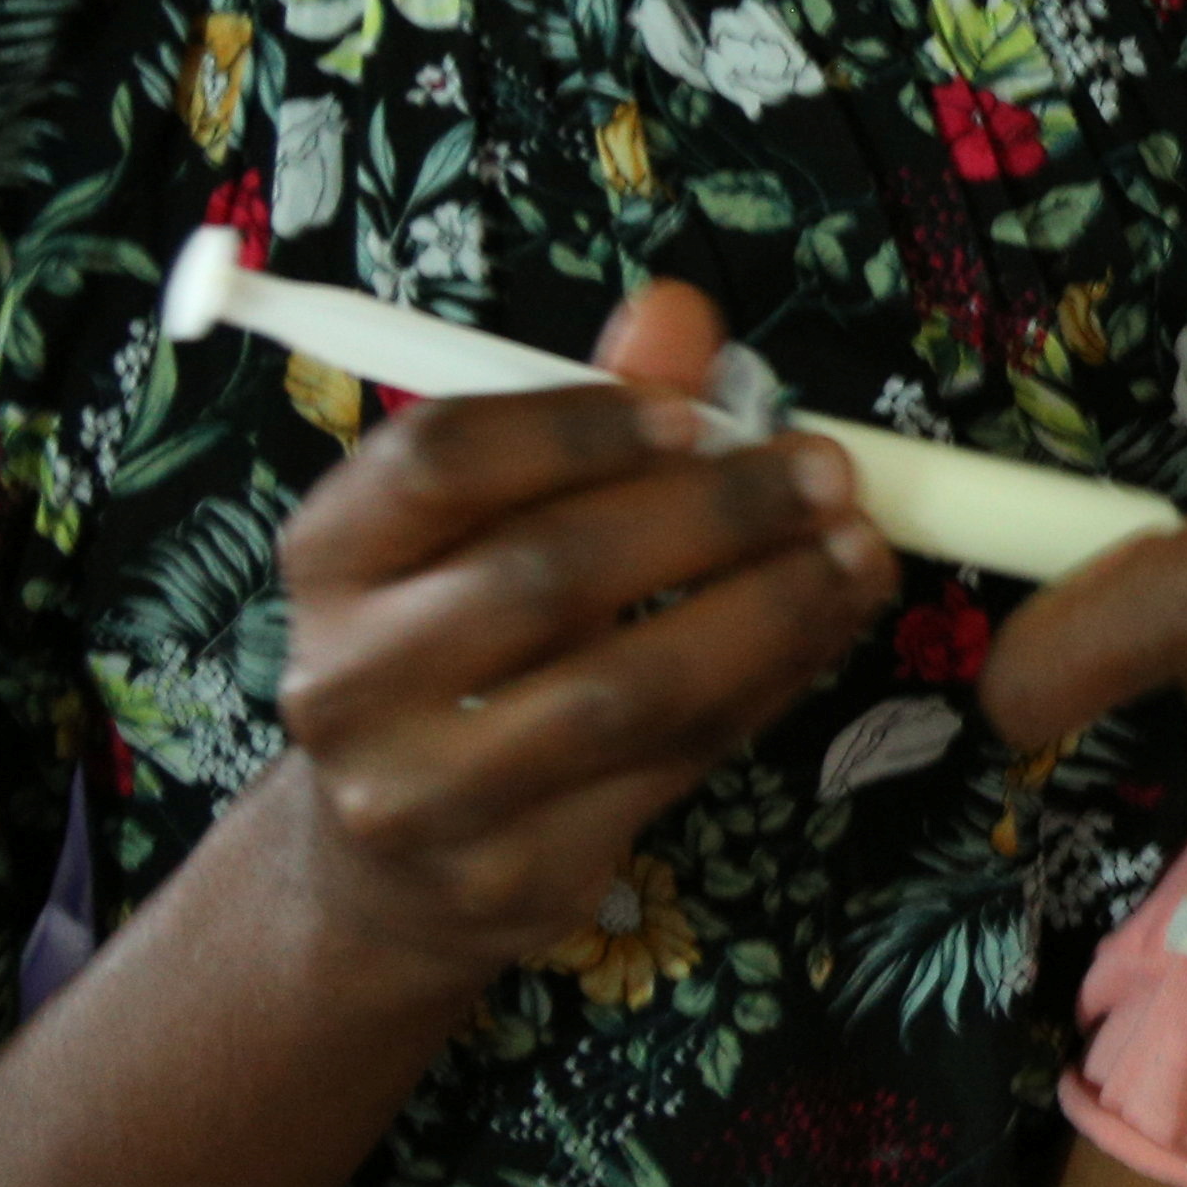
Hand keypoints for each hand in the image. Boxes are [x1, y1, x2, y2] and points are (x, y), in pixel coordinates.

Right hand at [267, 278, 896, 983]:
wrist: (389, 869)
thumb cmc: (458, 647)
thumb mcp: (489, 525)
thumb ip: (581, 415)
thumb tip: (681, 311)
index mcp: (331, 558)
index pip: (440, 461)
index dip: (576, 426)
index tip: (696, 411)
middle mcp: (350, 680)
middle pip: (544, 576)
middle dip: (710, 515)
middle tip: (825, 473)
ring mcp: (426, 795)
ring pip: (622, 691)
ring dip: (767, 611)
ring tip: (856, 555)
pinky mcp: (515, 876)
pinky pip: (670, 765)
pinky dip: (767, 687)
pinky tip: (824, 630)